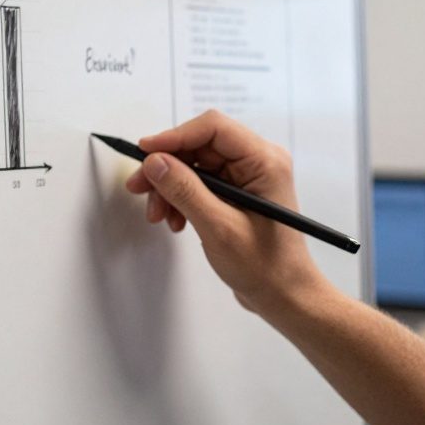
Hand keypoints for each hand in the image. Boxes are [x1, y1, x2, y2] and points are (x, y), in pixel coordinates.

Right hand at [125, 110, 326, 318]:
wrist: (284, 296)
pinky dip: (179, 197)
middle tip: (139, 188)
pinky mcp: (234, 192)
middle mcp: (255, 162)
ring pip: (192, 164)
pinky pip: (196, 182)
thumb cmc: (265, 267)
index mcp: (264, 161)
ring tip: (158, 215)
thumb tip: (154, 162)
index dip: (174, 136)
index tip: (144, 153)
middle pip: (197, 145)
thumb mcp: (219, 227)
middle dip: (165, 167)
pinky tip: (175, 220)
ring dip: (168, 186)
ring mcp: (244, 177)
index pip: (212, 128)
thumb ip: (185, 191)